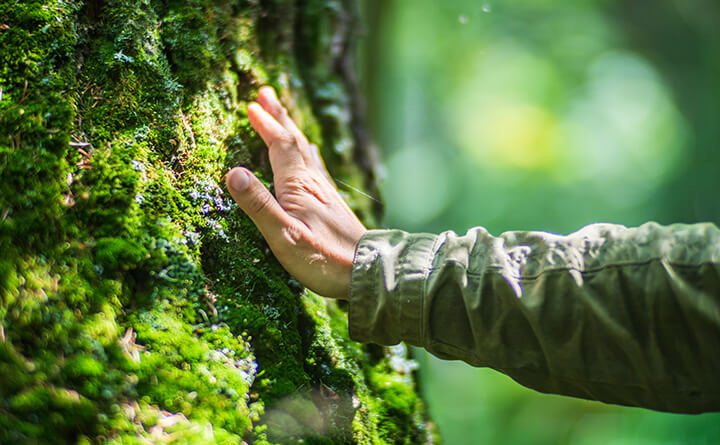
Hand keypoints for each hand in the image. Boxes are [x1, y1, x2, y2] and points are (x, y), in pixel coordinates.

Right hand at [225, 87, 366, 299]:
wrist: (367, 270)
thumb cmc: (323, 258)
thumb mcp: (284, 236)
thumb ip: (259, 205)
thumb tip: (233, 173)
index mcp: (299, 186)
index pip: (280, 146)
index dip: (266, 125)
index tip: (252, 106)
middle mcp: (314, 182)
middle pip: (295, 141)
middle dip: (280, 117)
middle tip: (266, 93)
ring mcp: (325, 192)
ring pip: (305, 152)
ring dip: (291, 132)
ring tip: (284, 118)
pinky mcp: (332, 204)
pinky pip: (315, 167)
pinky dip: (305, 153)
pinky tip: (309, 157)